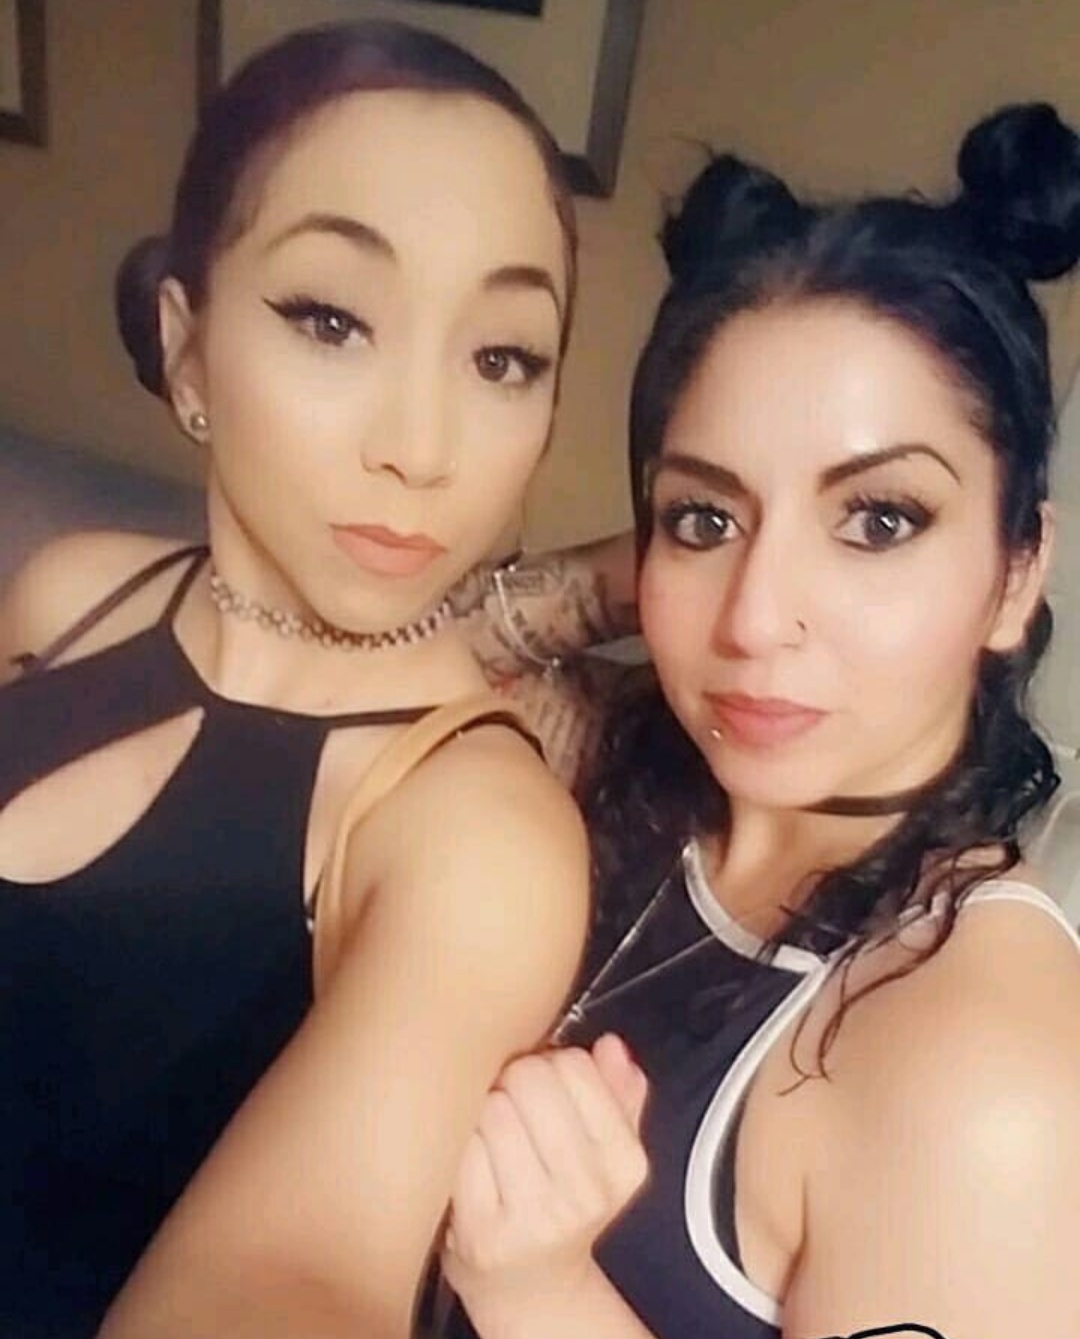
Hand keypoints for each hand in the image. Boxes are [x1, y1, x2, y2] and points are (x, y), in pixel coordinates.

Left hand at [442, 1035, 648, 1320]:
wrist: (530, 1287)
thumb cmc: (562, 1201)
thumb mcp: (605, 1151)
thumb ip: (617, 1092)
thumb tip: (612, 1045)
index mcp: (624, 1163)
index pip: (574, 1065)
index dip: (550, 1062)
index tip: (542, 1085)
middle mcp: (586, 1192)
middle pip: (529, 1079)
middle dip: (512, 1079)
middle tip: (509, 1101)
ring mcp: (534, 1215)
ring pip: (492, 1107)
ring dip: (483, 1107)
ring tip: (489, 1128)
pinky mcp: (483, 1231)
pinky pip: (462, 1147)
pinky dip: (460, 1141)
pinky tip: (470, 1154)